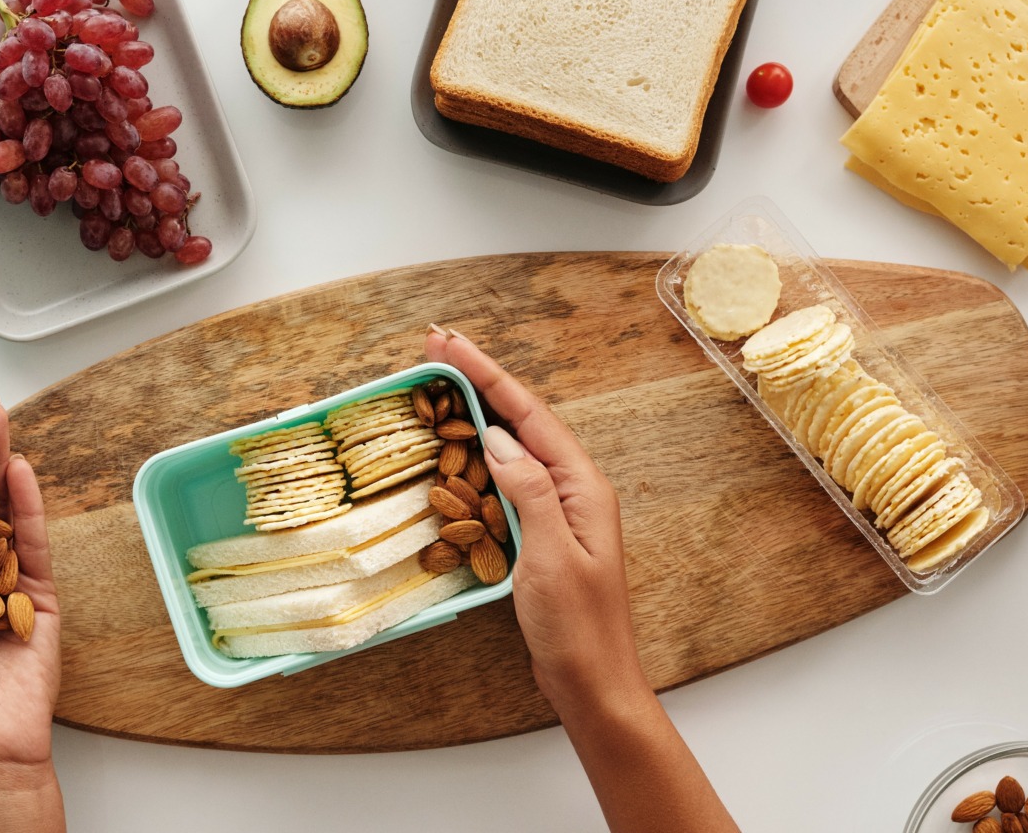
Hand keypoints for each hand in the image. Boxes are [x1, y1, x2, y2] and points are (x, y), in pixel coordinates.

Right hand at [424, 327, 648, 718]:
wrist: (592, 682)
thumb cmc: (578, 627)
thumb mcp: (551, 556)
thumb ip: (529, 491)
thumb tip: (500, 438)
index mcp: (583, 487)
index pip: (529, 415)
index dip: (487, 374)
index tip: (449, 344)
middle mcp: (573, 490)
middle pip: (521, 420)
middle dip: (479, 380)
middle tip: (435, 346)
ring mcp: (557, 511)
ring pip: (512, 446)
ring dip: (476, 411)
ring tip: (440, 381)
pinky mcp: (540, 532)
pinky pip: (506, 479)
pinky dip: (478, 455)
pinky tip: (458, 448)